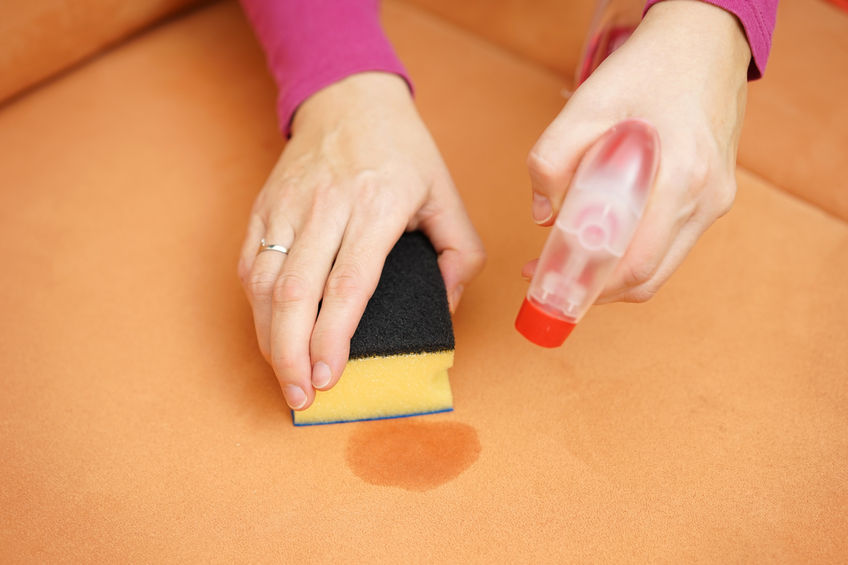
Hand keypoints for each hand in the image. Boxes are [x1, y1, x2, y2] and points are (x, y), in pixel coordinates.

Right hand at [238, 72, 484, 409]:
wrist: (348, 97)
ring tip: (284, 377)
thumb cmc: (403, 150)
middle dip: (291, 354)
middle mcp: (327, 206)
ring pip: (263, 282)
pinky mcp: (265, 206)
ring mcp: (289, 205)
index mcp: (377, 206)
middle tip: (300, 396)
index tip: (330, 378)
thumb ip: (461, 252)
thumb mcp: (447, 193)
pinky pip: (249, 262)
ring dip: (268, 338)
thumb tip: (445, 306)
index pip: (347, 285)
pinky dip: (254, 306)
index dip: (333, 338)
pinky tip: (268, 334)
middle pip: (295, 293)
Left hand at [523, 0, 750, 302]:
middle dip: (597, 289)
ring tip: (573, 258)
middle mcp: (706, 197)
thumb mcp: (586, 103)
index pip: (634, 265)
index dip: (588, 288)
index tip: (548, 285)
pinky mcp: (715, 197)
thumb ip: (551, 159)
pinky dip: (636, 251)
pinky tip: (606, 235)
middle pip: (648, 277)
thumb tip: (543, 217)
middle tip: (555, 278)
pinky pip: (671, 243)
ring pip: (661, 265)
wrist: (706, 40)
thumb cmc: (648, 68)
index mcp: (681, 176)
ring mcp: (716, 200)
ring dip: (616, 273)